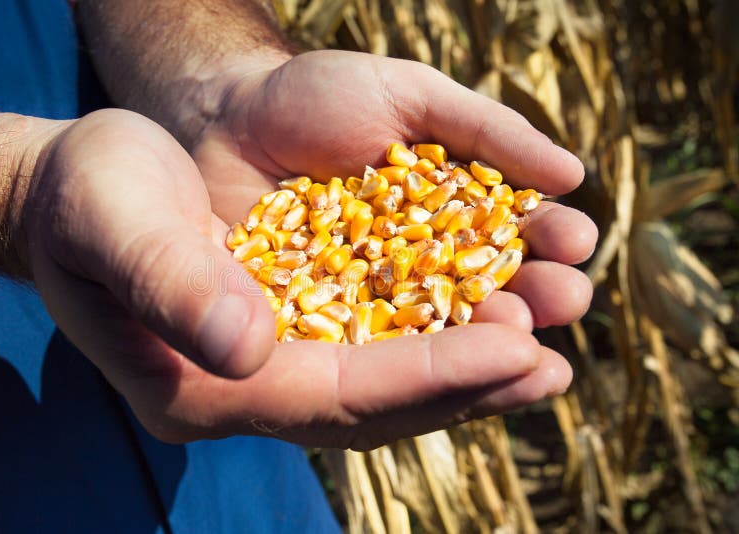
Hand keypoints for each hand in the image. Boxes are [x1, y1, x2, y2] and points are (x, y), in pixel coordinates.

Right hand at [21, 97, 585, 448]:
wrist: (78, 191)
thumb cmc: (84, 199)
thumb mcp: (113, 220)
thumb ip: (172, 283)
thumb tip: (248, 347)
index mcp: (198, 385)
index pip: (331, 396)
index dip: (424, 378)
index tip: (513, 352)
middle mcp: (242, 390)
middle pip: (371, 406)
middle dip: (464, 388)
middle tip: (551, 369)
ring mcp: (267, 366)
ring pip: (382, 384)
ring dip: (464, 372)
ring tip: (544, 357)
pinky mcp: (287, 331)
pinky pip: (373, 347)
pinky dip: (434, 339)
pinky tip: (487, 321)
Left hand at [193, 50, 595, 328]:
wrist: (227, 117)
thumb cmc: (319, 100)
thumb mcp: (409, 97)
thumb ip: (486, 130)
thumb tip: (573, 175)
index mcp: (448, 221)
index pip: (508, 239)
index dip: (546, 243)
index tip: (578, 241)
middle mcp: (416, 273)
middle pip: (481, 298)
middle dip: (528, 301)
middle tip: (564, 300)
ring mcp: (367, 310)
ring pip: (432, 339)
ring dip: (482, 346)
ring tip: (524, 341)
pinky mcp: (316, 335)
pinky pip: (361, 356)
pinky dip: (402, 366)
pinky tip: (443, 371)